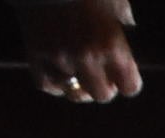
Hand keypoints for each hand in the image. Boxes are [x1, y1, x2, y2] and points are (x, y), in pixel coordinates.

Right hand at [18, 0, 142, 103]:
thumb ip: (122, 15)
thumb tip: (128, 24)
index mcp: (112, 43)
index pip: (130, 86)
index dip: (127, 83)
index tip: (121, 77)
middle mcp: (88, 55)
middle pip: (102, 95)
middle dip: (103, 87)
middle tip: (100, 77)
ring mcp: (60, 56)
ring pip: (74, 92)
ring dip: (78, 85)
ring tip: (79, 75)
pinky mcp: (35, 53)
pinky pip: (47, 84)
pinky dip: (54, 83)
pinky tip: (58, 74)